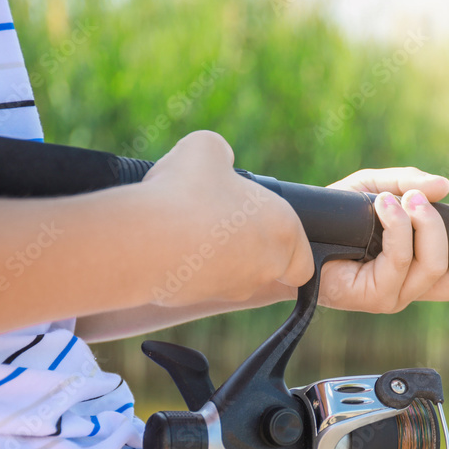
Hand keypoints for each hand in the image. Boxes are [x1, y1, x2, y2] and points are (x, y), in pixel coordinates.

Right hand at [139, 131, 313, 306]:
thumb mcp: (208, 148)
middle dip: (247, 246)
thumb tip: (218, 164)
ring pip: (234, 276)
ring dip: (218, 257)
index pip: (303, 260)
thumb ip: (223, 156)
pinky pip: (200, 284)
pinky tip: (167, 243)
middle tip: (220, 221)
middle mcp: (266, 266)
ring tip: (186, 227)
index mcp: (283, 229)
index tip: (264, 227)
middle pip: (267, 265)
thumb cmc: (185, 191)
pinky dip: (189, 268)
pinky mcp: (199, 300)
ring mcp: (234, 288)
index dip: (288, 246)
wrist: (145, 239)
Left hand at [318, 167, 448, 312]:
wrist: (297, 232)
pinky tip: (385, 208)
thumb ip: (409, 183)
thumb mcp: (378, 188)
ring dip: (426, 227)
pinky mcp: (373, 294)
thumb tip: (443, 186)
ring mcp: (394, 293)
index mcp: (421, 266)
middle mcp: (412, 285)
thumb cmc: (337, 215)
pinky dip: (397, 230)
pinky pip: (399, 262)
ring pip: (433, 267)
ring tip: (405, 200)